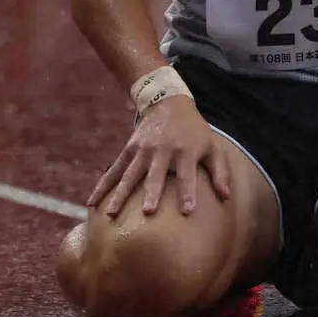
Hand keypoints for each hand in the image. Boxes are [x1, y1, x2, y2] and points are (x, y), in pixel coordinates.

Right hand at [87, 96, 230, 217]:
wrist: (168, 102)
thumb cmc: (194, 131)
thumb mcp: (212, 146)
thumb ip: (219, 172)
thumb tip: (226, 197)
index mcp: (186, 151)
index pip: (187, 174)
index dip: (188, 192)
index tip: (187, 211)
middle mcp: (163, 150)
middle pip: (156, 174)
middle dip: (152, 192)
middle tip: (148, 212)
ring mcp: (143, 150)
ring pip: (130, 174)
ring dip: (121, 193)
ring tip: (111, 214)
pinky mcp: (129, 149)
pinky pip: (114, 170)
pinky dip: (102, 185)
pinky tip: (91, 202)